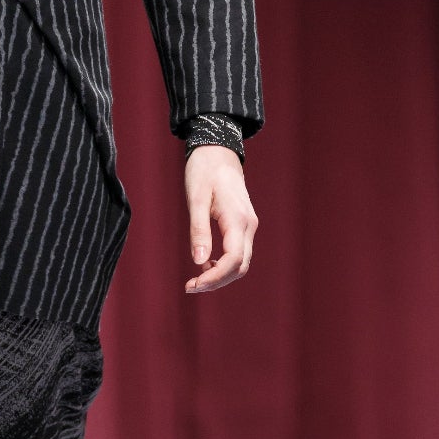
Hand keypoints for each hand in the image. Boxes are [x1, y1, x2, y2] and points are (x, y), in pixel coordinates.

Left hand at [184, 145, 257, 293]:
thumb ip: (198, 230)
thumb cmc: (203, 171)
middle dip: (217, 282)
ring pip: (241, 262)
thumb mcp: (195, 199)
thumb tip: (199, 261)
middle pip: (240, 266)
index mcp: (237, 219)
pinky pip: (239, 252)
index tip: (193, 285)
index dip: (215, 278)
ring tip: (196, 280)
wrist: (218, 151)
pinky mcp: (243, 224)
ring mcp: (248, 225)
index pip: (233, 260)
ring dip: (221, 275)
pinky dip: (224, 264)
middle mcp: (248, 225)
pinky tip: (205, 263)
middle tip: (190, 287)